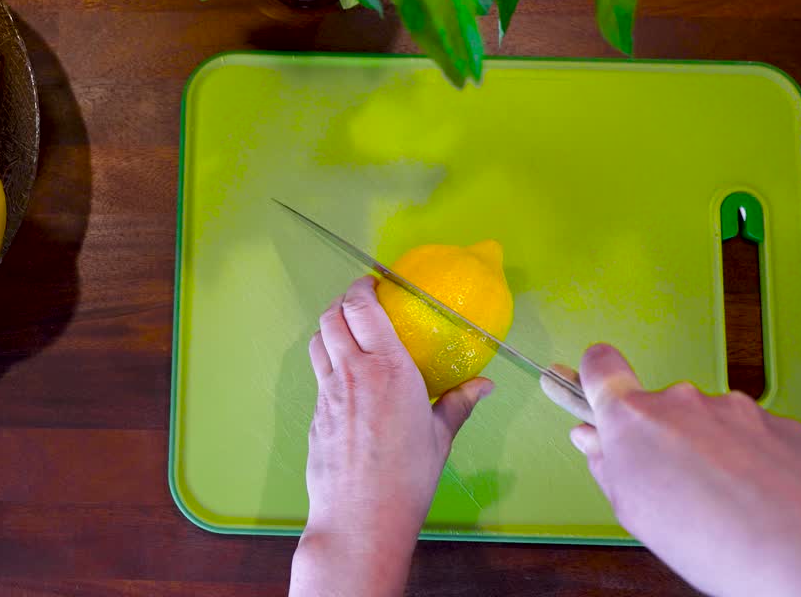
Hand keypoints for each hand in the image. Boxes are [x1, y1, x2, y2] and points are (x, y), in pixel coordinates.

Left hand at [289, 276, 492, 596]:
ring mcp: (329, 393)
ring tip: (350, 333)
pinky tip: (346, 378)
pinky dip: (328, 361)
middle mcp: (353, 372)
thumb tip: (484, 385)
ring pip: (318, 341)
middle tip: (362, 304)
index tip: (373, 283)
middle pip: (332, 316)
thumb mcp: (440, 436)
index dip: (362, 287)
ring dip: (331, 328)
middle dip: (344, 302)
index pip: (363, 307)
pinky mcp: (316, 414)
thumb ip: (458, 403)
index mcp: (388, 368)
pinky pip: (318, 373)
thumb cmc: (407, 478)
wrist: (360, 517)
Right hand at [571, 343, 800, 596]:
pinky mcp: (783, 425)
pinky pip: (755, 437)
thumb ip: (608, 465)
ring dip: (711, 453)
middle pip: (660, 409)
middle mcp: (684, 401)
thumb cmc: (711, 539)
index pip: (599, 366)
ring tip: (723, 506)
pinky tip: (759, 502)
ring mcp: (737, 410)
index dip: (591, 374)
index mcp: (634, 418)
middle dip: (663, 439)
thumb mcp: (632, 509)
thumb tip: (595, 441)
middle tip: (670, 485)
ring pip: (711, 424)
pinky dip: (753, 463)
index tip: (582, 380)